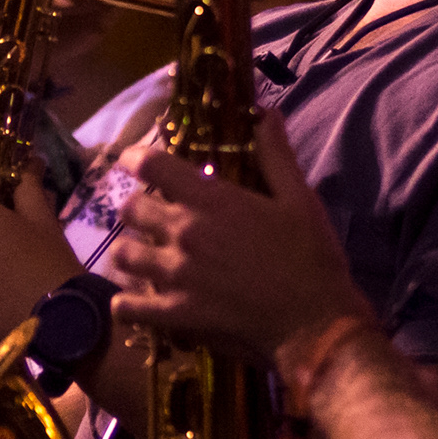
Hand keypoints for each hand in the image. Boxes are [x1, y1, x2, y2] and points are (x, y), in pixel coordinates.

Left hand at [110, 111, 373, 360]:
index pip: (152, 165)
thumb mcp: (299, 199)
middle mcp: (183, 233)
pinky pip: (128, 307)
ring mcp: (174, 276)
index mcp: (211, 200)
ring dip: (129, 252)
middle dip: (135, 208)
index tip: (132, 161)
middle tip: (149, 215)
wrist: (315, 324)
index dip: (135, 159)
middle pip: (130, 209)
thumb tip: (266, 114)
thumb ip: (276, 155)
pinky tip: (136, 302)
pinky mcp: (174, 315)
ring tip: (143, 256)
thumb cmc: (311, 257)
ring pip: (122, 256)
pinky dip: (127, 303)